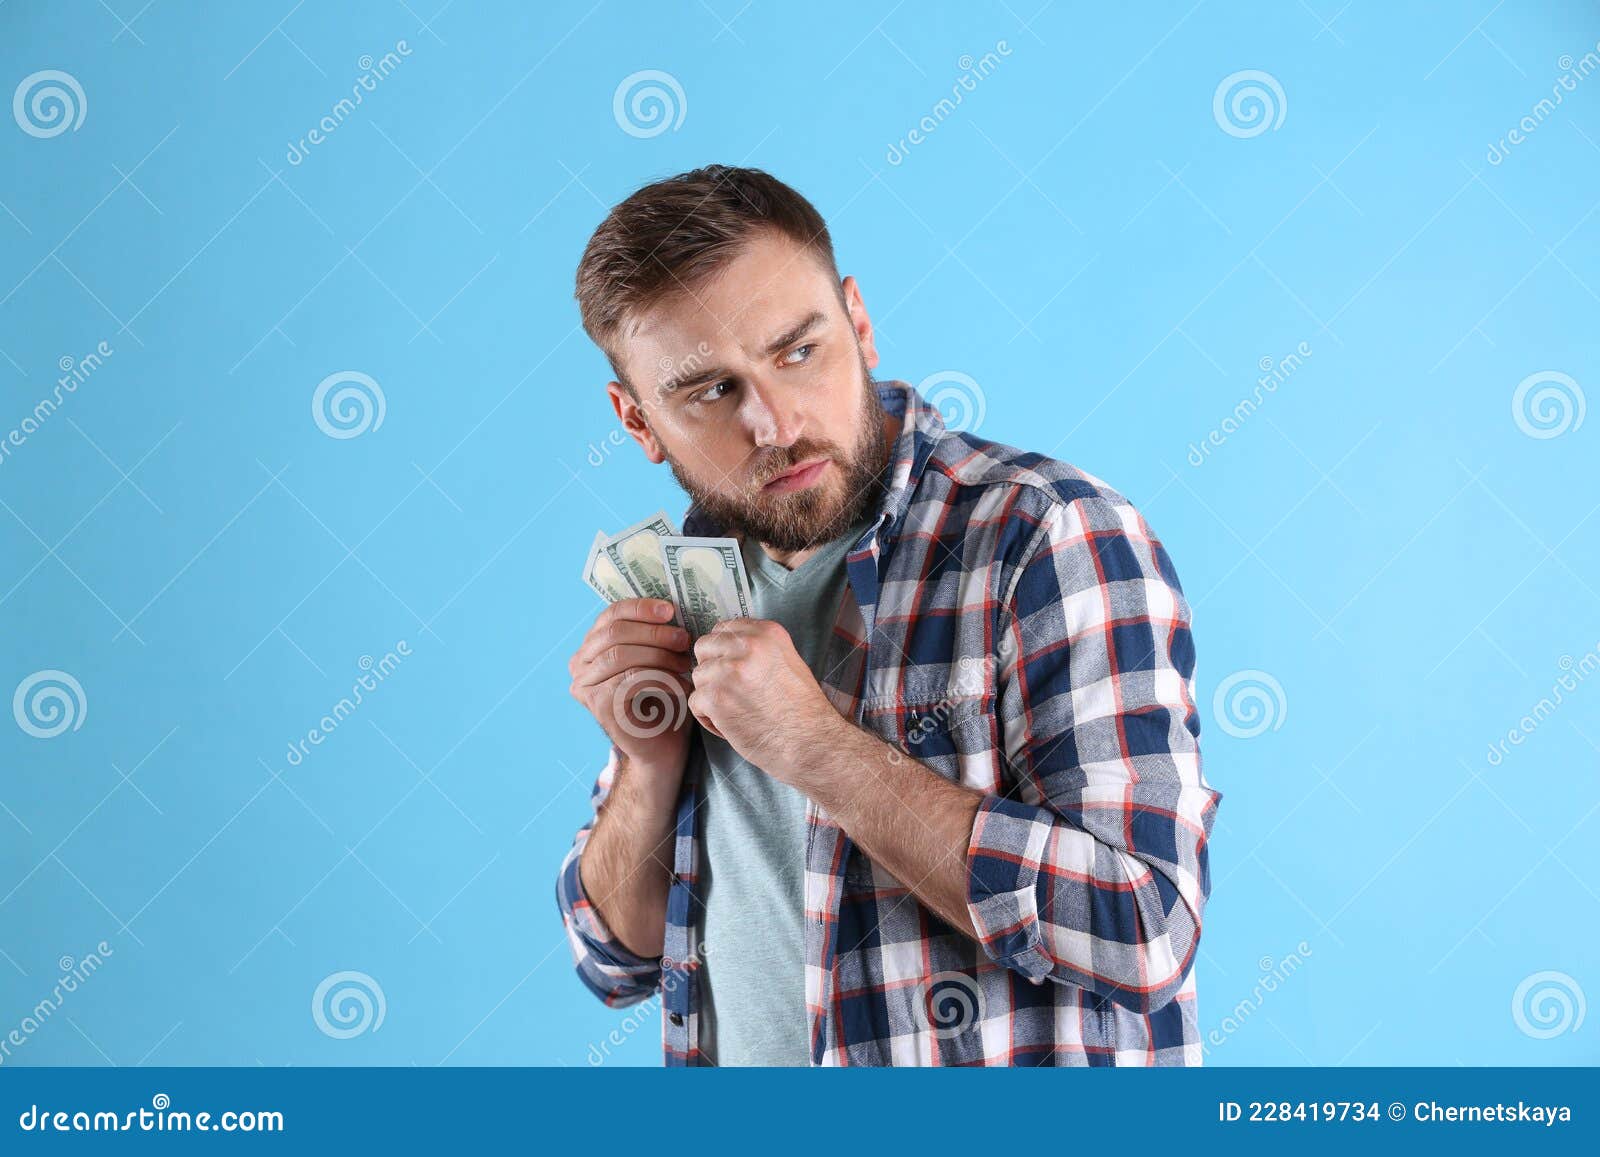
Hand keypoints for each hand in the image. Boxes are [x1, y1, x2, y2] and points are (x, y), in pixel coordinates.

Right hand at [568, 598, 694, 800]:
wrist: (662, 748)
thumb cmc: (664, 700)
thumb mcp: (657, 658)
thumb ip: (653, 633)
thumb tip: (671, 605)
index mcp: (590, 647)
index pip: (610, 615)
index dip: (641, 608)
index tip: (671, 610)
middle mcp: (579, 664)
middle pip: (614, 633)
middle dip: (654, 632)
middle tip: (685, 639)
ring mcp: (584, 685)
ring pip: (621, 654)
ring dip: (659, 655)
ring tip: (686, 664)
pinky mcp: (597, 705)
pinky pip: (629, 679)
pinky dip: (660, 678)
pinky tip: (681, 686)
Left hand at [686, 618, 843, 783]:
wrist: (810, 743)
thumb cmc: (803, 711)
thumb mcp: (790, 663)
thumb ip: (760, 649)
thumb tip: (728, 648)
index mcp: (767, 634)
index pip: (725, 627)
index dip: (723, 649)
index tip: (731, 665)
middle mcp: (747, 646)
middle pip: (704, 647)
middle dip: (711, 668)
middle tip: (729, 690)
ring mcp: (728, 671)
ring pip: (698, 676)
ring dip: (710, 695)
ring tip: (735, 711)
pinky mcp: (715, 698)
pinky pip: (695, 702)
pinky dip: (708, 717)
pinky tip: (730, 725)